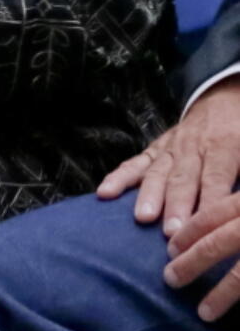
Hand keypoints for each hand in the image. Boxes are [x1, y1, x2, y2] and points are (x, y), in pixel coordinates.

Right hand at [98, 77, 239, 235]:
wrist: (222, 98)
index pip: (215, 178)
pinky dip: (119, 178)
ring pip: (158, 172)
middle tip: (171, 232)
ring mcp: (170, 147)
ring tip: (142, 218)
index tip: (205, 227)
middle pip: (183, 178)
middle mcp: (192, 146)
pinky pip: (136, 163)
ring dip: (149, 195)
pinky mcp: (155, 149)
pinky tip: (105, 193)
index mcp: (224, 145)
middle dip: (176, 206)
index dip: (209, 202)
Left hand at [165, 193, 239, 321]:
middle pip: (221, 241)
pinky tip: (237, 322)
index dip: (190, 231)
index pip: (215, 213)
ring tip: (204, 314)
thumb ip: (231, 206)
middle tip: (169, 279)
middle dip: (193, 262)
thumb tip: (209, 216)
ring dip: (224, 294)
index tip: (169, 249)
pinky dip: (238, 296)